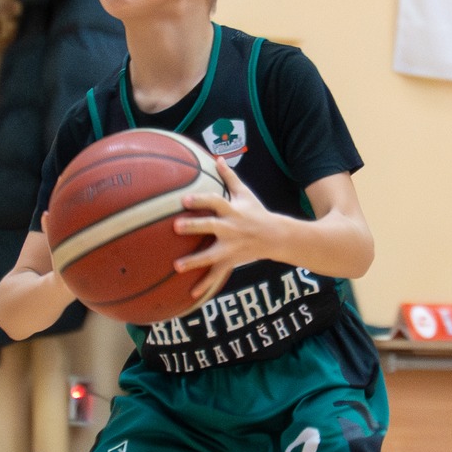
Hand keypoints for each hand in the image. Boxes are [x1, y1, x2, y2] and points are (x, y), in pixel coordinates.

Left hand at [172, 161, 285, 302]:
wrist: (275, 237)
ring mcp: (231, 247)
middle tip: (176, 226)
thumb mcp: (245, 193)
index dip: (201, 200)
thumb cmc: (256, 212)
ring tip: (177, 266)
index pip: (216, 202)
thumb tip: (218, 158)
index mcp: (232, 211)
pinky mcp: (231, 261)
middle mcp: (231, 229)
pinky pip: (216, 275)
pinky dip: (205, 285)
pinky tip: (191, 293)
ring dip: (194, 261)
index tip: (184, 200)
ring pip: (210, 255)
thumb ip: (229, 177)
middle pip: (211, 227)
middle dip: (194, 226)